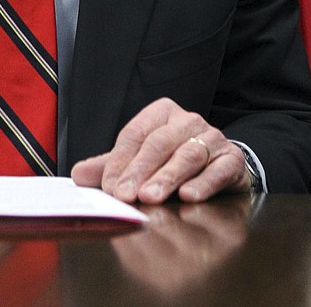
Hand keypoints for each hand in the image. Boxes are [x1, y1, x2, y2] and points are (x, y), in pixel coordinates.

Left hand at [70, 98, 250, 202]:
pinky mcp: (232, 159)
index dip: (120, 161)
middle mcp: (187, 120)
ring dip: (167, 177)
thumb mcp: (139, 159)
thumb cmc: (173, 160)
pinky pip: (218, 169)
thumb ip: (111, 166)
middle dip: (140, 171)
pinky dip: (203, 183)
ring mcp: (213, 137)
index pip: (134, 134)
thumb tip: (77, 175)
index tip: (109, 187)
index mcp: (160, 113)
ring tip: (151, 197)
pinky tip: (189, 196)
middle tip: (126, 195)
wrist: (222, 164)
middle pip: (158, 144)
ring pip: (187, 155)